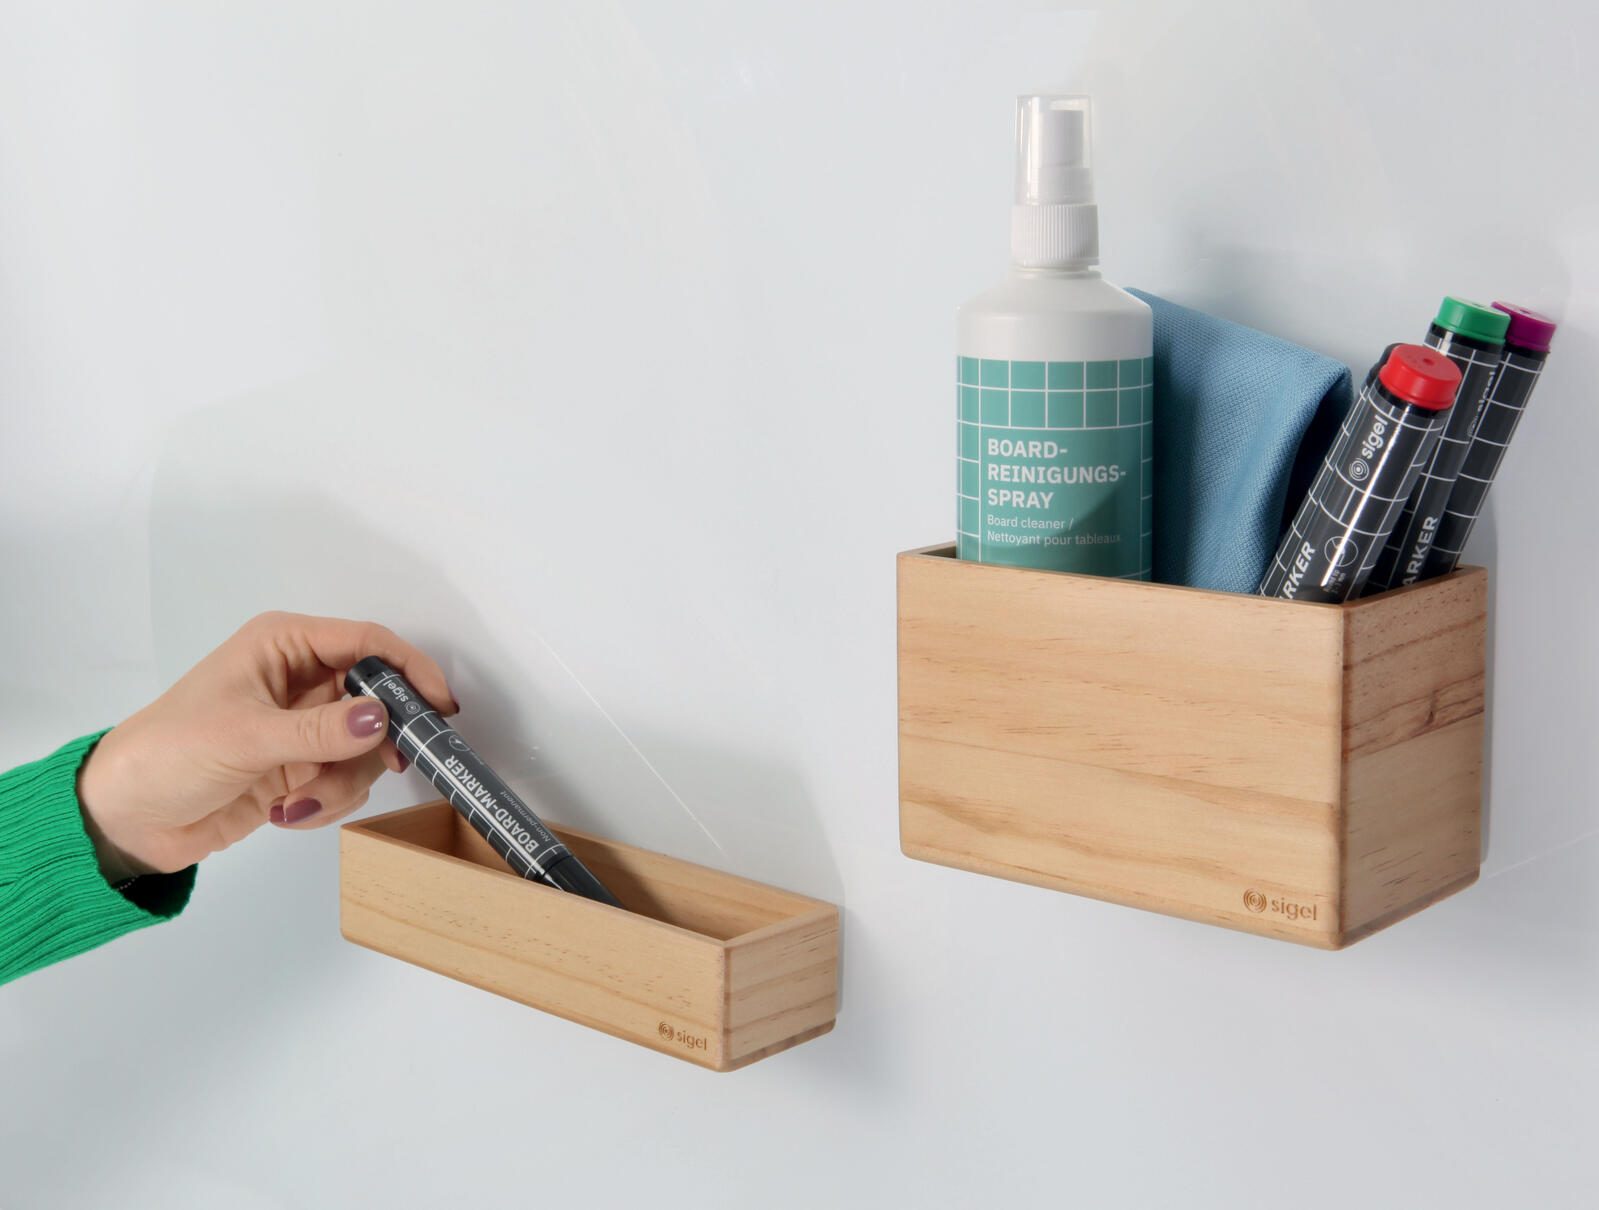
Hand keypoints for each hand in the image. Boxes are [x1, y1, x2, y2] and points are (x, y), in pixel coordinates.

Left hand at [76, 612, 456, 879]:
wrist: (127, 819)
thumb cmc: (168, 754)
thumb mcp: (246, 737)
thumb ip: (321, 730)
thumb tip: (382, 718)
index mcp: (284, 645)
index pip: (367, 642)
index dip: (410, 669)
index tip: (441, 706)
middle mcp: (301, 679)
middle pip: (378, 698)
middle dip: (378, 740)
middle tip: (389, 764)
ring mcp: (304, 726)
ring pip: (367, 747)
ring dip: (343, 781)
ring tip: (297, 800)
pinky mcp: (303, 766)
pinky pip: (348, 780)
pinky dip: (328, 801)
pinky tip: (286, 812)